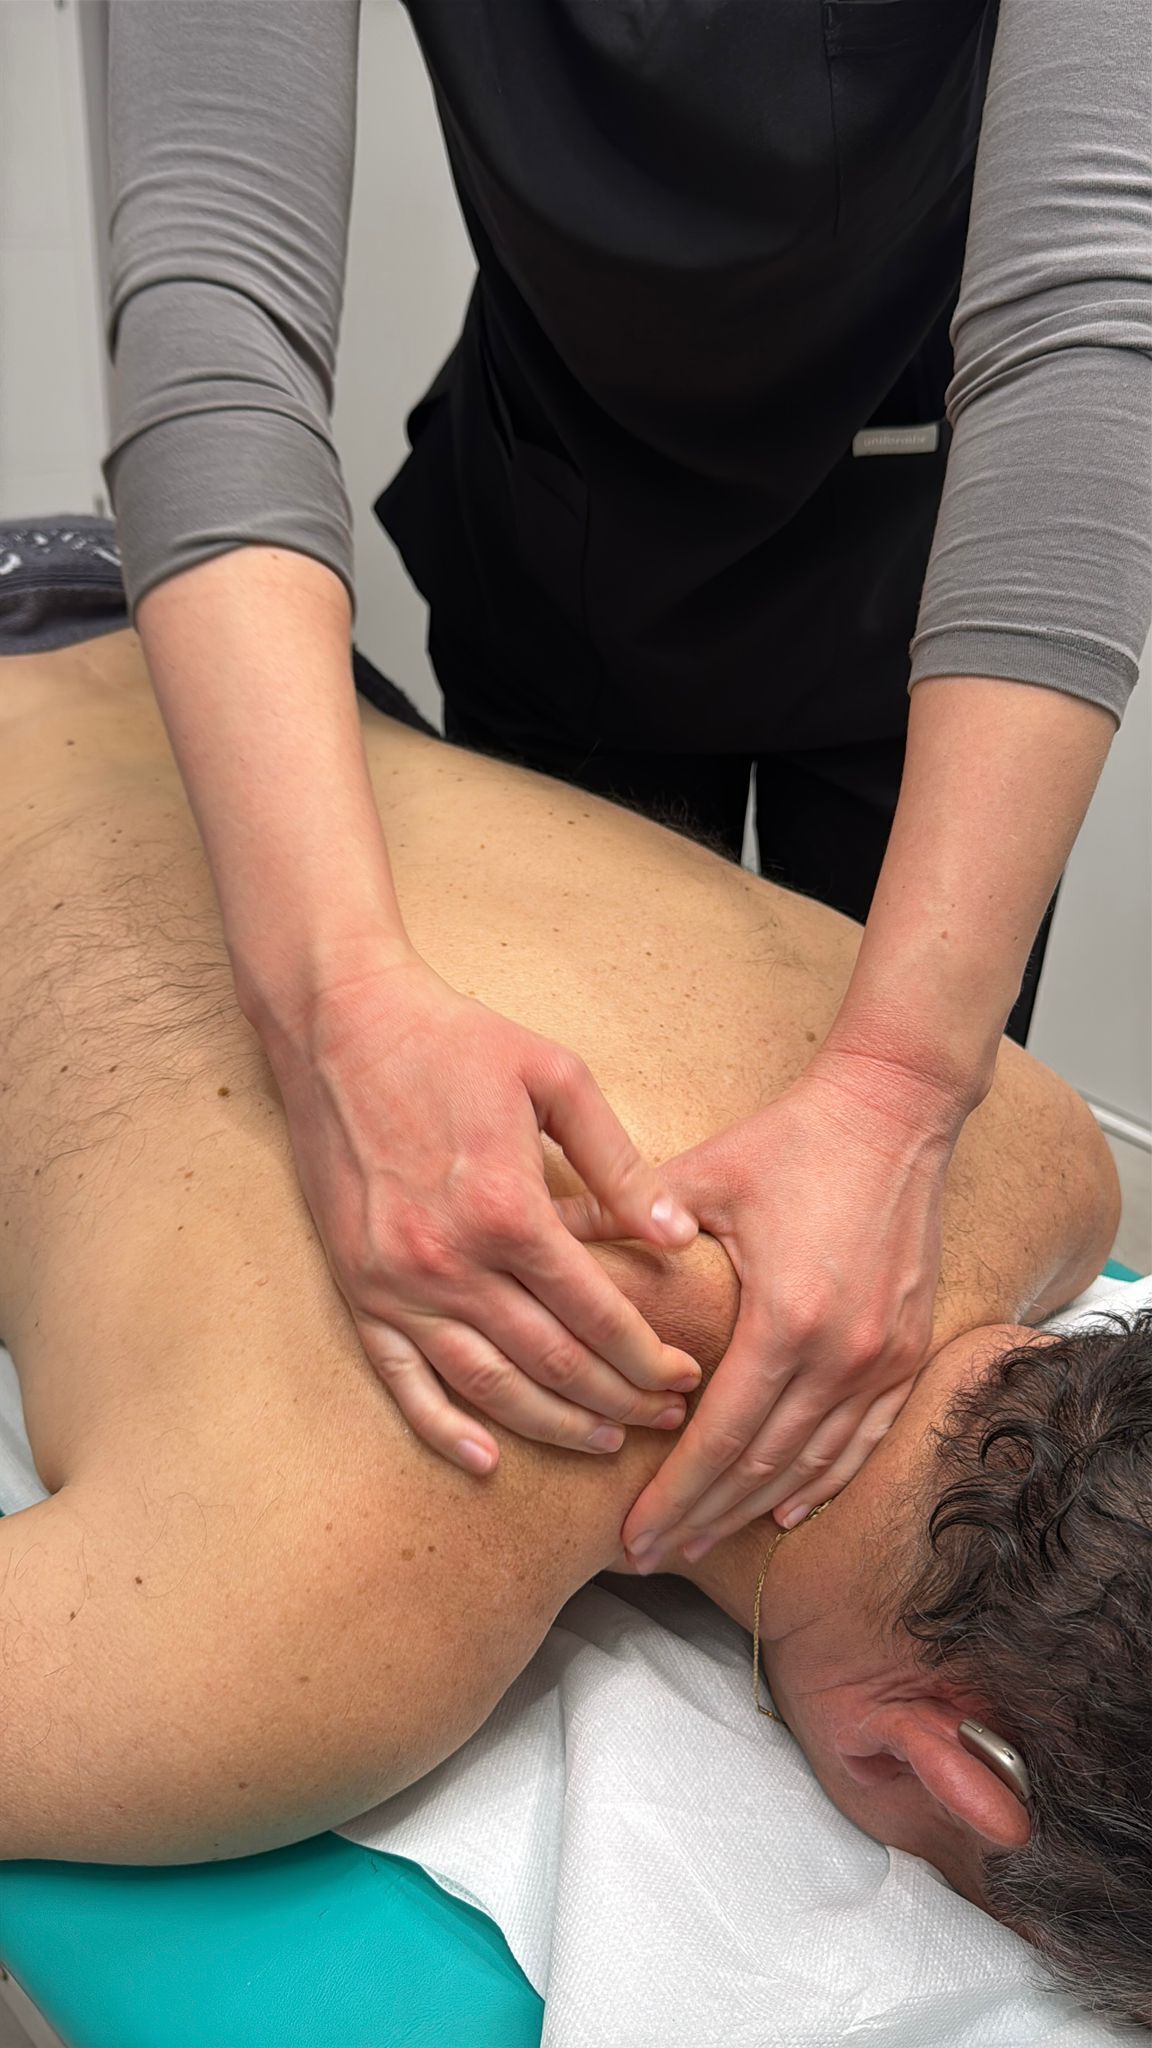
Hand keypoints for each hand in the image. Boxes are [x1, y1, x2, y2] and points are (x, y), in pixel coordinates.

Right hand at [261, 944, 700, 1471]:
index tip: (686, 1377)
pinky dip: (444, 1428)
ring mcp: (396, 1283)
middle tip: (666, 1420)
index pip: (595, 1312)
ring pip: (487, 1384)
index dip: (648, 1356)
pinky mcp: (357, 1289)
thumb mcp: (555, 1077)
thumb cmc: (456, 1041)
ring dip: (552, 1424)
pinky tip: (486, 1459)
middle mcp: (449, 1260)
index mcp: (506, 1208)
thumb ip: (619, 1163)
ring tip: (604, 1441)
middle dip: (619, 1400)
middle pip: (551, 1361)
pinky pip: (401, 1379)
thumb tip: (674, 1237)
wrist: (340, 1026)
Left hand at [600, 1049, 963, 1570]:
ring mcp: (884, 1358)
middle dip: (703, 1518)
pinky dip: (822, 1479)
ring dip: (754, 1510)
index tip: (633, 1536)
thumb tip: (542, 1238)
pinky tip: (787, 1508)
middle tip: (653, 1555)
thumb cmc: (790, 1140)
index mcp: (786, 1320)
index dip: (674, 1494)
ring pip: (812, 1463)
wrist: (893, 1111)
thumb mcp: (702, 1177)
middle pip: (762, 1468)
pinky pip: (864, 1437)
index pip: (720, 1438)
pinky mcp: (910, 1349)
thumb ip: (623, 1219)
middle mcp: (842, 1354)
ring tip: (702, 1541)